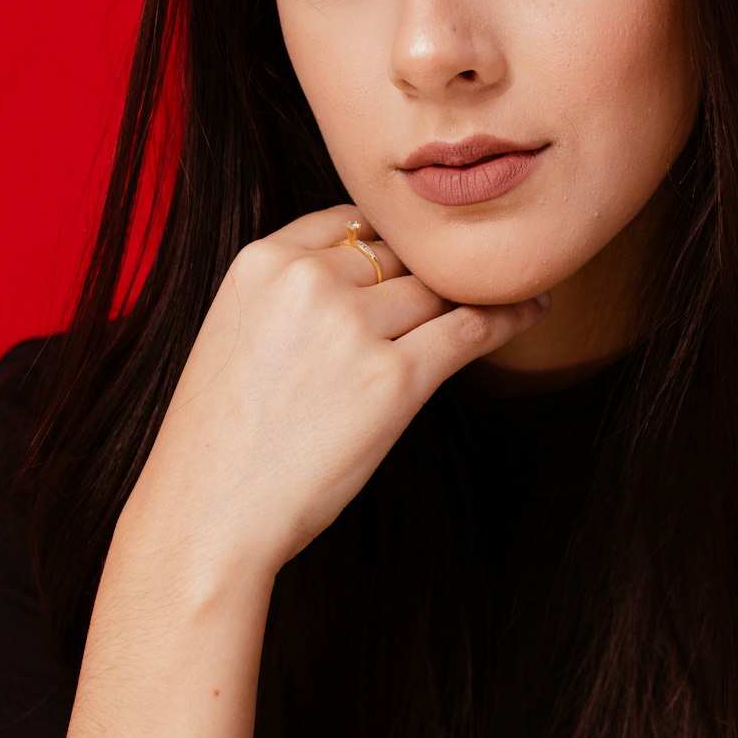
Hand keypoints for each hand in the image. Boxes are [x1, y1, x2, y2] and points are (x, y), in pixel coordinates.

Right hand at [118, 204, 550, 579]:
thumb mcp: (236, 328)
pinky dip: (508, 316)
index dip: (387, 238)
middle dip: (426, 272)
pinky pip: (469, 329)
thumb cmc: (220, 438)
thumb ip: (293, 290)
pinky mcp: (394, 379)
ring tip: (515, 284)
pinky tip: (533, 307)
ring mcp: (353, 327)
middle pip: (397, 253)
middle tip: (469, 275)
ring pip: (434, 289)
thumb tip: (370, 267)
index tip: (415, 253)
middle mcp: (308, 280)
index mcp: (263, 260)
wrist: (205, 517)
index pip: (348, 219)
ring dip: (469, 292)